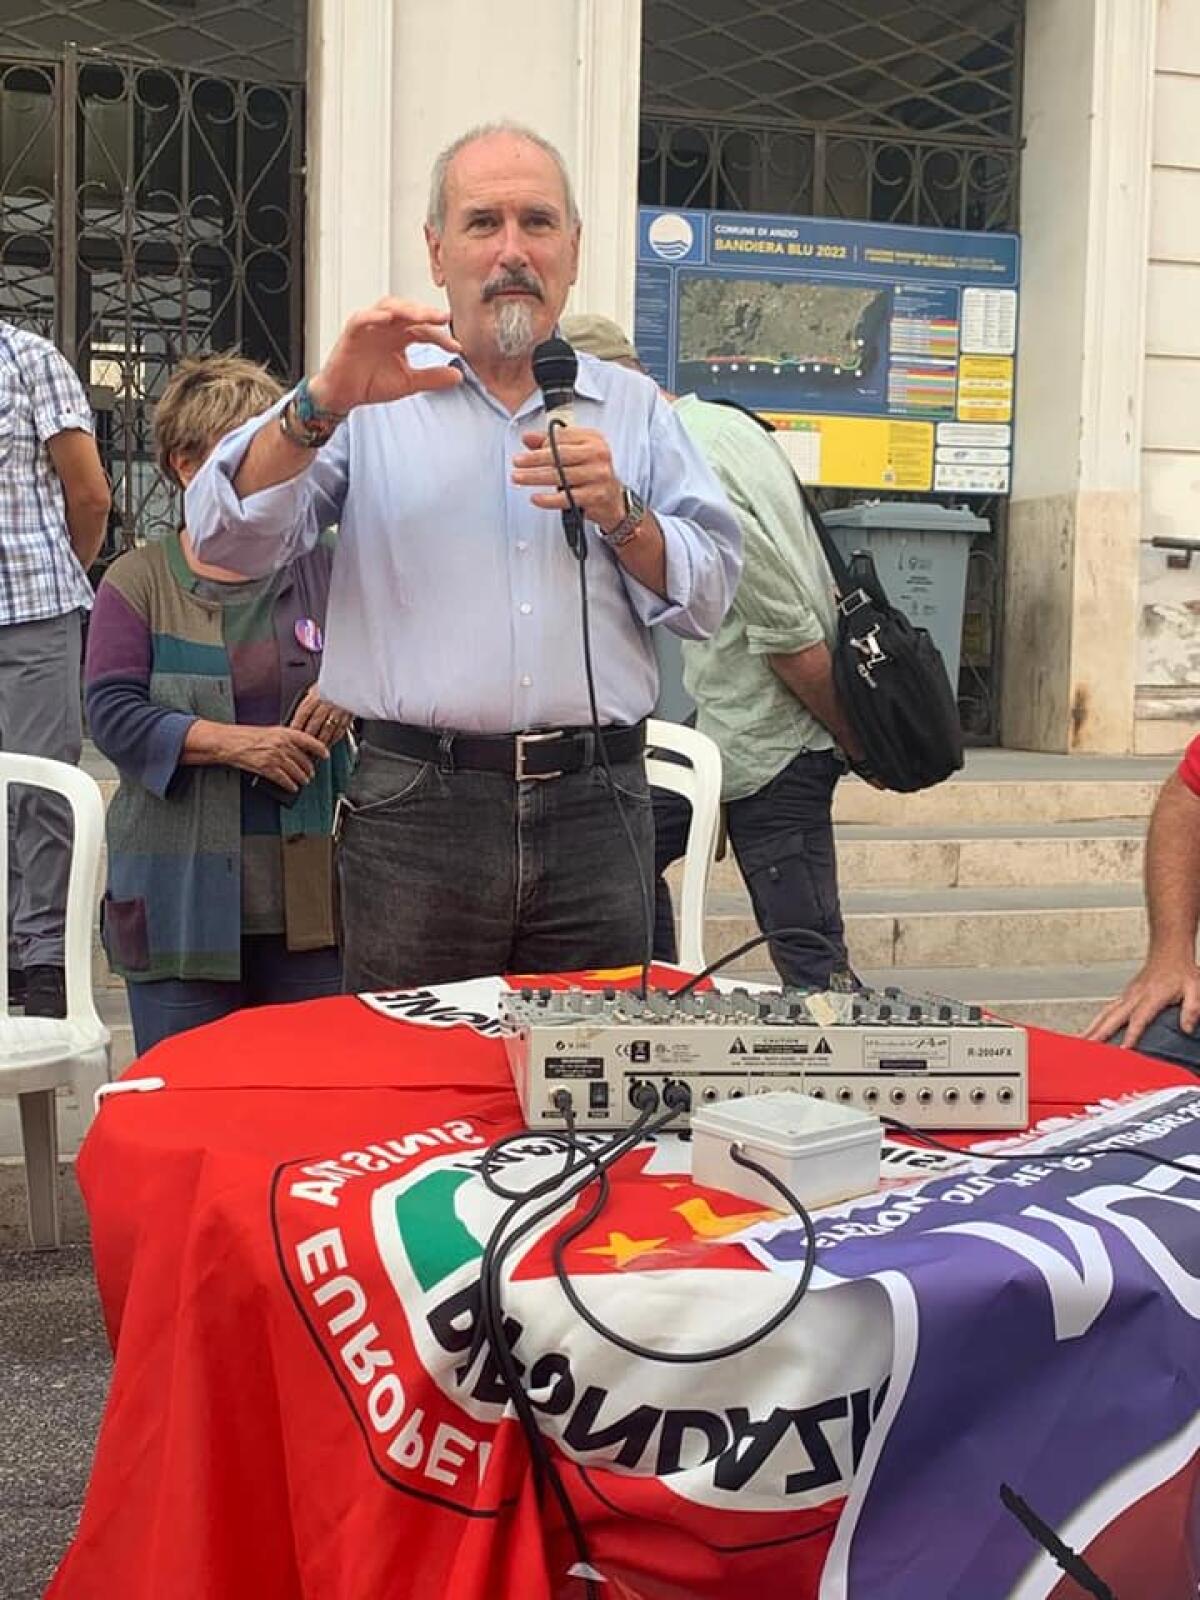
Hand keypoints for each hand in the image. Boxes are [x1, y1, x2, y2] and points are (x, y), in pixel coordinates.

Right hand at [220, 723, 329, 793]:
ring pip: (296, 771)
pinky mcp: (267, 768)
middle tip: (311, 773)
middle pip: (304, 760)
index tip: (325, 754)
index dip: (320, 748)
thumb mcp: (269, 732)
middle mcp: (282, 744)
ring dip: (302, 779)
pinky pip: (284, 780)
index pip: (309, 740)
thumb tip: (298, 750)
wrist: (228, 742)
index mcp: (284, 732)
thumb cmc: (245, 736)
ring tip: (304, 781)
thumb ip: (285, 739)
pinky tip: (292, 787)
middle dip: (309, 769)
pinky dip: (290, 785)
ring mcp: (275, 756)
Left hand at [289, 685, 353, 747]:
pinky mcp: (349, 716)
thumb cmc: (333, 685)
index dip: (297, 726)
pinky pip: (339, 730)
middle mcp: (327, 702)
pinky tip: (327, 745)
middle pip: (314, 724)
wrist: (354, 679)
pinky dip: (333, 740)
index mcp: (317, 694)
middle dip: (307, 738)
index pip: (303, 713)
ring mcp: (339, 709)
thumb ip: (308, 702)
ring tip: (314, 751)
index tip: (292, 736)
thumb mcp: (318, 688)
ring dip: (319, 742)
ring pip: (327, 730)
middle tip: (301, 748)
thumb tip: (297, 719)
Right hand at [308, 298, 462, 414]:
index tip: (456, 347)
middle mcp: (387, 327)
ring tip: (421, 315)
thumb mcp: (408, 383)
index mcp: (401, 336)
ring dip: (405, 309)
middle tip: (443, 318)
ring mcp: (370, 327)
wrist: (344, 396)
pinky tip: (387, 318)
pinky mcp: (352, 332)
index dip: (441, 337)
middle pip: (408, 311)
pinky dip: (373, 316)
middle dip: (426, 313)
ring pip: (388, 307)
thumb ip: (432, 378)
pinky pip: (362, 318)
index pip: (425, 330)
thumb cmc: (371, 383)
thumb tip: (459, 376)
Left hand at [511, 427, 625, 530]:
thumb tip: (527, 437)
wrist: (613, 500)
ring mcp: (598, 476)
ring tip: (519, 478)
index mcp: (593, 439)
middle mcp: (598, 455)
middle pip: (559, 455)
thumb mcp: (575, 451)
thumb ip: (551, 442)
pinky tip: (536, 498)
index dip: (540, 444)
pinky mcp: (595, 496)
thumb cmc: (592, 473)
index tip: (524, 451)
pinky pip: (567, 498)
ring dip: (535, 478)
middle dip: (534, 459)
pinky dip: (548, 499)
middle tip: (517, 463)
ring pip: (560, 476)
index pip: (562, 437)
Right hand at [1082, 956, 1199, 1048]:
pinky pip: (1107, 1009)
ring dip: (1093, 1027)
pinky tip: (1091, 1029)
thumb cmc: (1180, 970)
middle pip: (1113, 1017)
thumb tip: (1187, 1028)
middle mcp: (1135, 996)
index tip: (1124, 1048)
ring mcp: (1128, 995)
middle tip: (1088, 1046)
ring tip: (1082, 1040)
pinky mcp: (1125, 995)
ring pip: (1106, 1013)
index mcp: (1152, 996)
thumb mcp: (1195, 989)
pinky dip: (1097, 1021)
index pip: (1139, 1019)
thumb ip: (1192, 1009)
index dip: (1131, 1034)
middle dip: (1100, 1032)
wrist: (1169, 952)